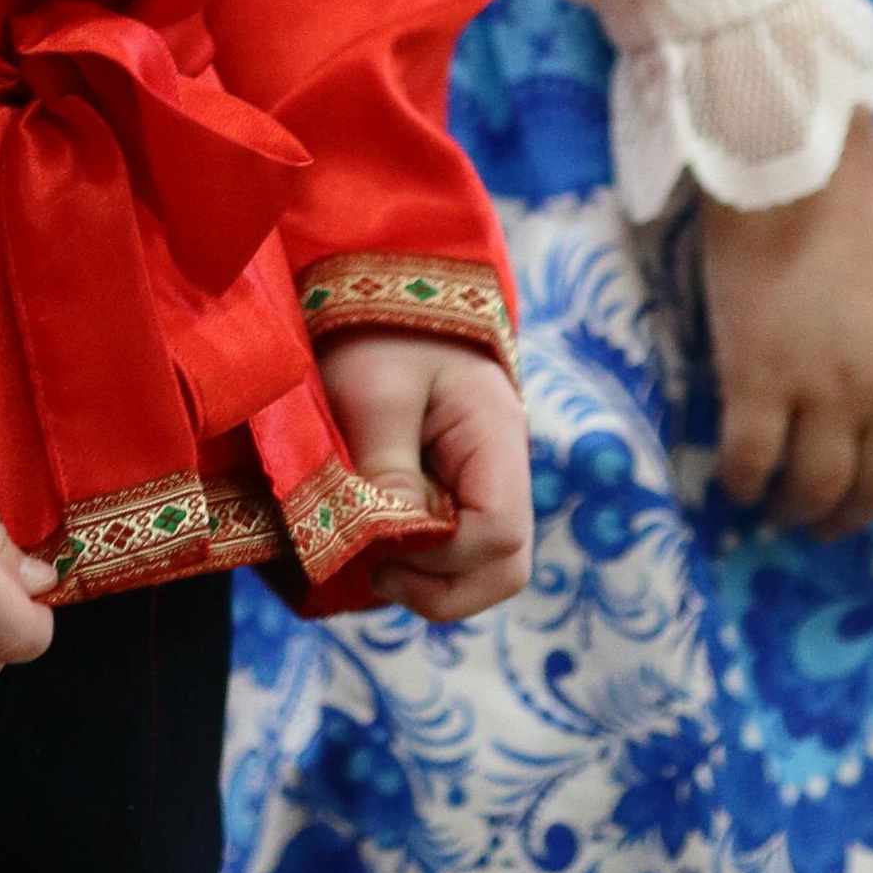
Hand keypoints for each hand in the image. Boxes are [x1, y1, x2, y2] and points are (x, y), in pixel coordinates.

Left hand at [318, 331, 532, 623]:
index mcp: (497, 439)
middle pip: (503, 567)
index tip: (381, 550)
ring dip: (427, 576)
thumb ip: (387, 467)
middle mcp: (503, 472)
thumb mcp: (373, 390)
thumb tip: (392, 546)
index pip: (500, 534)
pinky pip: (454, 550)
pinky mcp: (456, 491)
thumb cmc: (376, 330)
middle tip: (374, 571)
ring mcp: (483, 485)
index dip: (442, 558)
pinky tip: (373, 538)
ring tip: (369, 554)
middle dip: (440, 585)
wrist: (381, 287)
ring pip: (481, 568)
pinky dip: (417, 559)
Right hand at [700, 112, 872, 533]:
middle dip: (852, 514)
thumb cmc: (862, 186)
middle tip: (824, 519)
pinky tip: (733, 479)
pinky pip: (749, 458)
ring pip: (815, 486)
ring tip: (775, 507)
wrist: (797, 155)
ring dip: (797, 508)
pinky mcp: (756, 377)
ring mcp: (821, 390)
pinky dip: (741, 480)